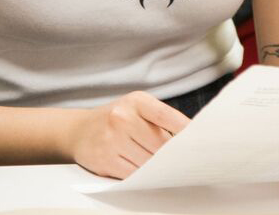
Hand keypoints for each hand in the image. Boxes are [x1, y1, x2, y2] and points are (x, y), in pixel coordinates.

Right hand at [67, 91, 189, 179]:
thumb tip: (189, 140)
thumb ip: (160, 120)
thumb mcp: (136, 108)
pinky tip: (143, 171)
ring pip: (148, 163)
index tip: (201, 141)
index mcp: (136, 101)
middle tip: (182, 161)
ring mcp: (111, 140)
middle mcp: (122, 117)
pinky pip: (133, 175)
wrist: (78, 131)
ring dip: (156, 168)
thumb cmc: (115, 120)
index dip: (186, 131)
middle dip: (171, 156)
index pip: (167, 116)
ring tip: (159, 166)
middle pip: (160, 146)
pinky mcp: (105, 160)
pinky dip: (141, 176)